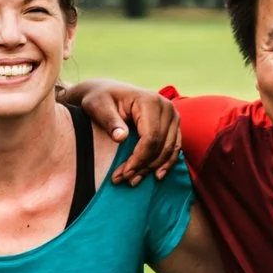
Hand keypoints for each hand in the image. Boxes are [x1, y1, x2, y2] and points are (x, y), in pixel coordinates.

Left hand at [61, 80, 183, 184]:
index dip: (139, 159)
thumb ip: (110, 121)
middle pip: (160, 146)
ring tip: (133, 180)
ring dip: (152, 168)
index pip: (151, 137)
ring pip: (168, 149)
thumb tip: (121, 137)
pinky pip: (174, 147)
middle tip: (123, 180)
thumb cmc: (100, 98)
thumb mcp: (98, 107)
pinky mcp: (173, 124)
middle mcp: (166, 107)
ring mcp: (172, 116)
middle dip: (142, 166)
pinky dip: (166, 163)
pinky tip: (156, 175)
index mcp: (150, 101)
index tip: (123, 173)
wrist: (107, 92)